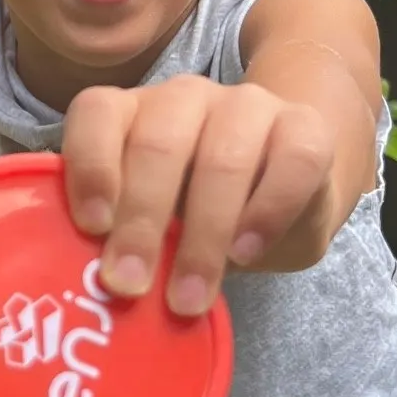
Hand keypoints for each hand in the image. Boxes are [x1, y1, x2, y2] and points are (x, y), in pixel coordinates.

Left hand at [61, 75, 333, 314]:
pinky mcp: (305, 126)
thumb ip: (119, 236)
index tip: (92, 227)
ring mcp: (247, 105)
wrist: (281, 197)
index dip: (91, 166)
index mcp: (132, 111)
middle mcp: (184, 97)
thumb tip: (91, 284)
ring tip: (188, 298)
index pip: (97, 113)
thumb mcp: (149, 223)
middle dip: (141, 221)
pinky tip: (246, 253)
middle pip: (158, 143)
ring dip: (202, 235)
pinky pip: (292, 162)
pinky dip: (267, 213)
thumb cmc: (194, 215)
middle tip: (129, 285)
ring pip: (223, 158)